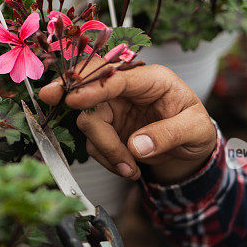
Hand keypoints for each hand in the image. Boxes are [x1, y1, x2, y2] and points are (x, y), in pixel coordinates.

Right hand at [39, 64, 216, 183]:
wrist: (191, 149)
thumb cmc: (196, 130)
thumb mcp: (196, 131)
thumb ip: (169, 135)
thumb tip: (137, 146)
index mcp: (151, 79)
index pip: (116, 77)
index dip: (92, 85)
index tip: (73, 98)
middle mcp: (128, 90)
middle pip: (92, 93)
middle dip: (71, 96)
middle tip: (50, 99)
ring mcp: (114, 108)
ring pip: (89, 122)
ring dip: (105, 149)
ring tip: (131, 170)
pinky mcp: (107, 128)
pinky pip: (94, 143)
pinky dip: (107, 159)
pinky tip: (128, 168)